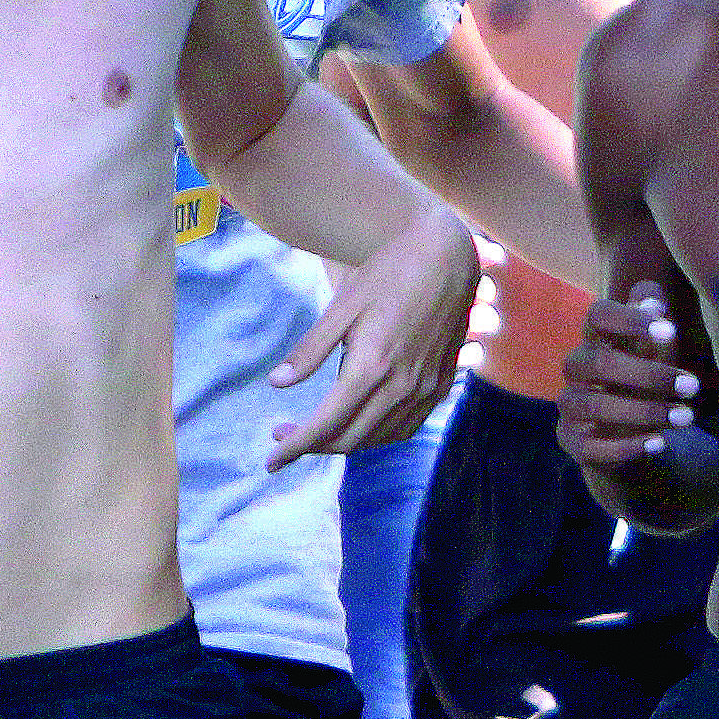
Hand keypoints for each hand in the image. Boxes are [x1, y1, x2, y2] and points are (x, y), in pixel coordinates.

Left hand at [264, 209, 481, 464]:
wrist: (448, 257)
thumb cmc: (389, 273)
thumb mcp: (342, 306)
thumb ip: (310, 349)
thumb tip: (277, 383)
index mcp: (371, 365)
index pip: (326, 424)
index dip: (295, 446)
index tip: (271, 461)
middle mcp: (401, 385)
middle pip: (350, 439)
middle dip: (311, 446)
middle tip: (283, 434)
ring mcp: (425, 389)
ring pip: (377, 438)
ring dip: (342, 443)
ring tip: (316, 432)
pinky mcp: (441, 386)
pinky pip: (405, 428)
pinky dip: (377, 436)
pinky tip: (359, 425)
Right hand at [558, 282, 701, 471]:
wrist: (632, 433)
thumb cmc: (647, 380)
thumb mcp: (658, 351)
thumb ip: (656, 324)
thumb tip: (653, 299)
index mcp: (596, 338)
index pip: (598, 315)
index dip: (629, 320)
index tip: (671, 331)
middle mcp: (577, 368)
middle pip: (597, 363)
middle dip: (648, 374)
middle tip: (693, 385)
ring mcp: (571, 406)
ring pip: (594, 405)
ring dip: (644, 412)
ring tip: (686, 418)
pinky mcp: (573, 442)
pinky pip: (591, 447)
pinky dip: (626, 446)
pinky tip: (660, 443)